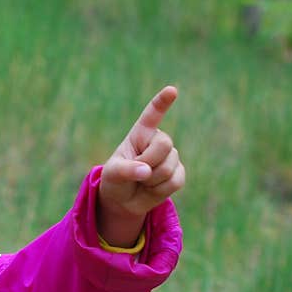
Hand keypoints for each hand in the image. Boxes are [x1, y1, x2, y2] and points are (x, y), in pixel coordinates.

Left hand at [98, 86, 185, 224]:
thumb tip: (147, 172)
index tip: (171, 90)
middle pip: (165, 144)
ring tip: (143, 181)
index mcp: (140, 134)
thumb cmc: (116, 180)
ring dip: (152, 181)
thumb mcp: (113, 174)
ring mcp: (171, 157)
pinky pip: (175, 181)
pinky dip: (160, 190)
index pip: (152, 115)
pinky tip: (152, 188)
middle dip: (150, 161)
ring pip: (168, 167)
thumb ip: (127, 170)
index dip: (162, 103)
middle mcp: (158, 141)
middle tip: (137, 172)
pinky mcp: (178, 173)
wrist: (124, 200)